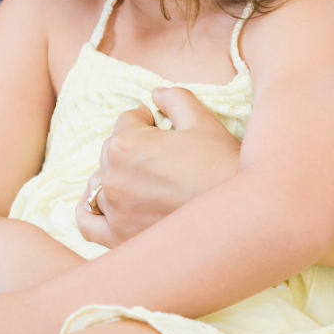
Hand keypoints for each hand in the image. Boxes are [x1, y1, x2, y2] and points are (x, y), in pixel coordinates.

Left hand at [77, 87, 240, 246]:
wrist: (245, 219)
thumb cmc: (223, 167)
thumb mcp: (202, 122)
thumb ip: (175, 99)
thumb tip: (157, 94)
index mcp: (124, 145)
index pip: (127, 121)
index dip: (149, 123)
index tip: (167, 134)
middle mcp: (112, 178)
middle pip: (111, 152)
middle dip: (134, 150)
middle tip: (164, 160)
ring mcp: (114, 211)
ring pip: (99, 184)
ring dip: (115, 178)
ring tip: (143, 183)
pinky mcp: (120, 239)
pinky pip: (87, 223)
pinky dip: (90, 213)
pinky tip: (109, 207)